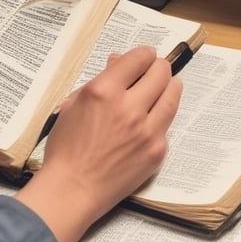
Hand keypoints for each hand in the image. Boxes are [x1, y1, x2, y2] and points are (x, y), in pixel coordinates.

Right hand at [14, 46, 181, 241]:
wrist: (74, 188)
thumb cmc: (67, 148)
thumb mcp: (73, 104)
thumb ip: (100, 80)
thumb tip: (118, 63)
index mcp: (104, 90)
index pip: (138, 58)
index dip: (143, 54)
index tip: (144, 56)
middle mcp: (129, 107)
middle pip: (161, 72)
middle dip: (157, 66)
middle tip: (152, 70)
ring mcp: (148, 130)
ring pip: (173, 93)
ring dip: (168, 85)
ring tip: (160, 88)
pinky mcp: (158, 150)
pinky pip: (167, 123)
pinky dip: (160, 115)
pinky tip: (149, 119)